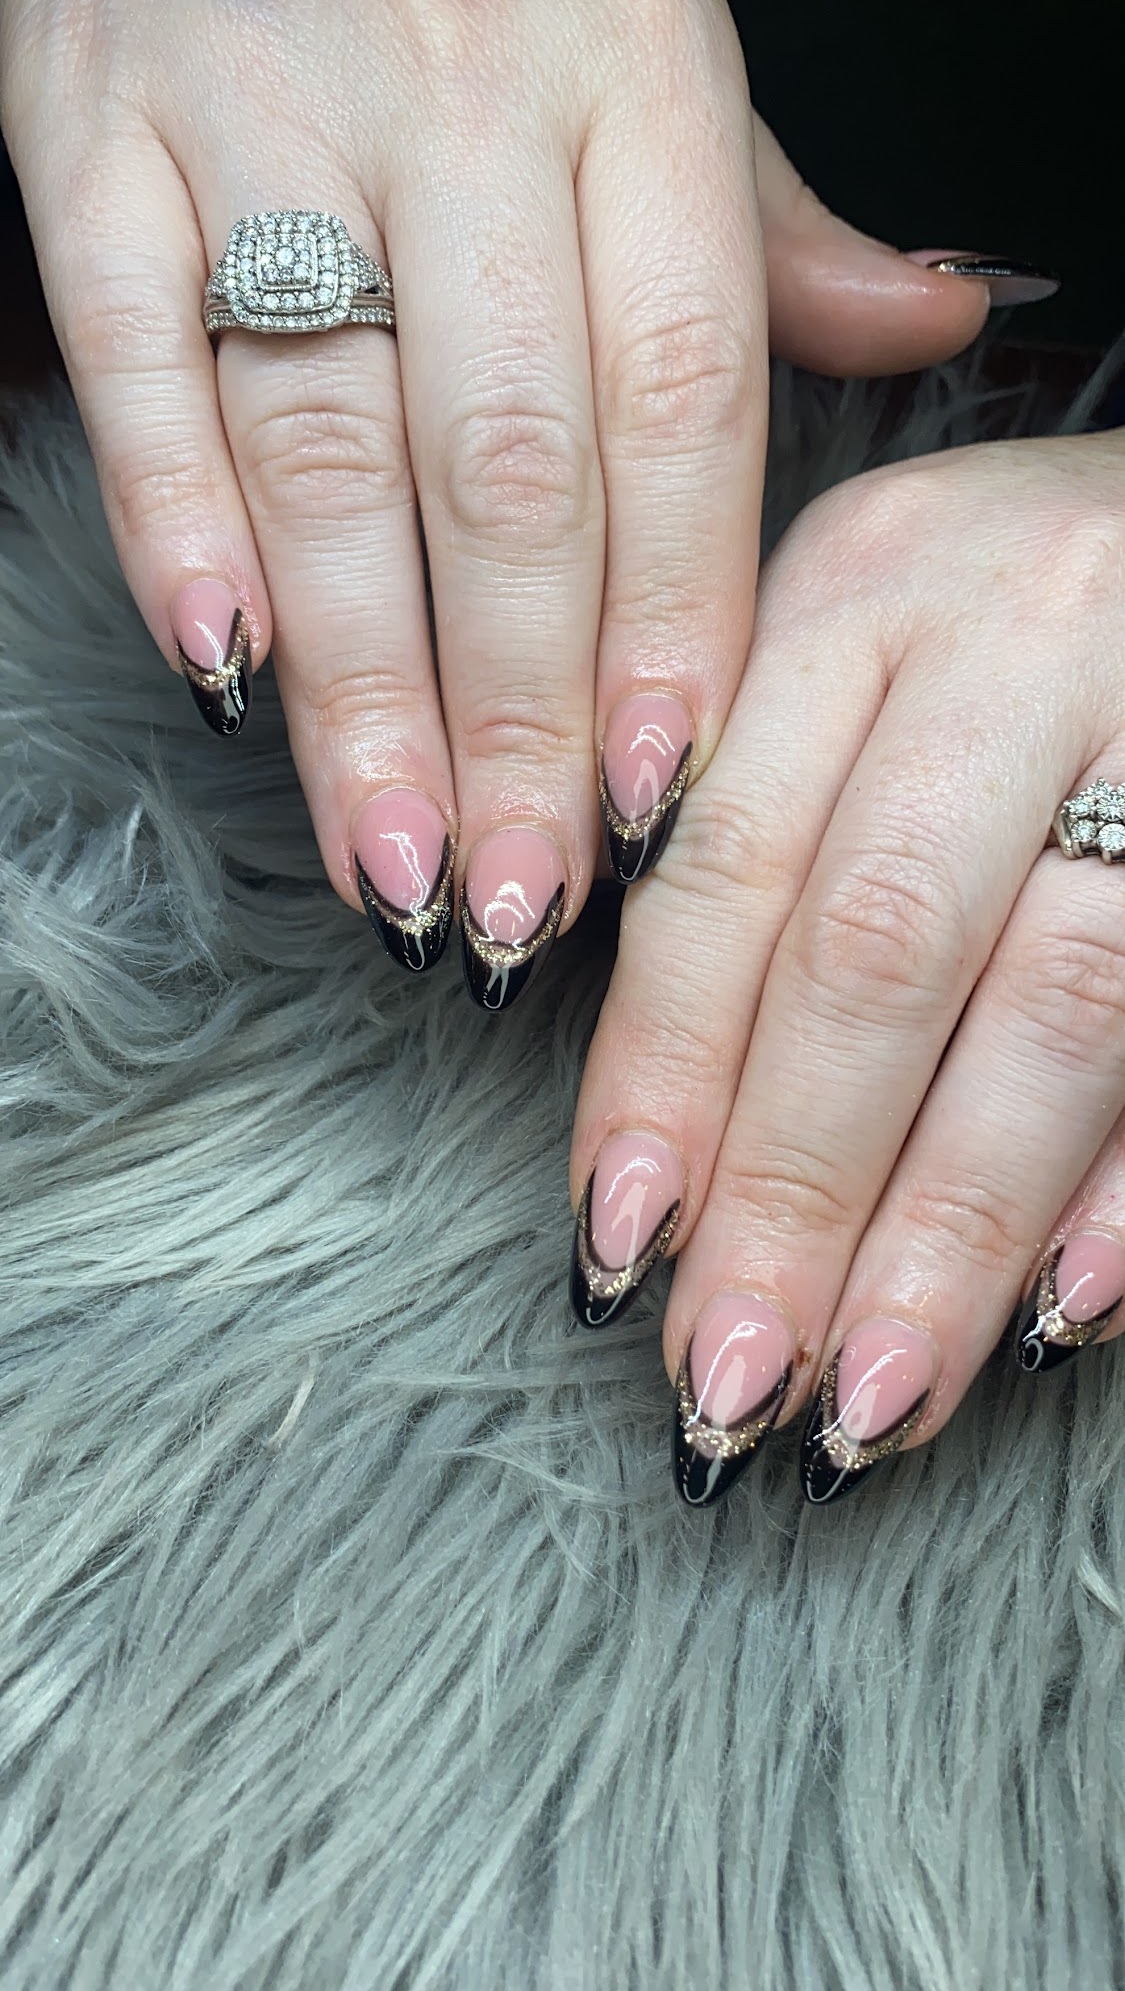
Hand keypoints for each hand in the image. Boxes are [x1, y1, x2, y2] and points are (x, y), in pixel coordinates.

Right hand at [0, 0, 1029, 1007]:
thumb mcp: (658, 41)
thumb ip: (769, 224)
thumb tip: (937, 326)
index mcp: (632, 77)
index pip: (677, 404)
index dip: (671, 624)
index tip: (662, 803)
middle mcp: (462, 95)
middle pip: (510, 471)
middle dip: (517, 715)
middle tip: (522, 899)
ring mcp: (263, 107)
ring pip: (329, 448)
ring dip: (362, 685)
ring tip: (396, 859)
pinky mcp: (88, 125)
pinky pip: (135, 354)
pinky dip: (176, 526)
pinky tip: (226, 677)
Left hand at [567, 427, 1124, 1504]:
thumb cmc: (1016, 617)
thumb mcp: (863, 645)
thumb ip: (754, 822)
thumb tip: (654, 1127)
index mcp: (861, 591)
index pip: (728, 871)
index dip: (663, 1073)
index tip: (615, 1243)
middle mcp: (1014, 639)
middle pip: (875, 954)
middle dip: (793, 1189)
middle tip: (726, 1378)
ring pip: (1053, 1011)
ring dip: (951, 1228)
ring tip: (868, 1398)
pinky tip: (1060, 1311)